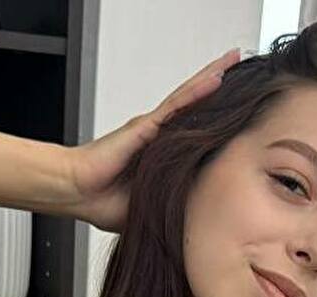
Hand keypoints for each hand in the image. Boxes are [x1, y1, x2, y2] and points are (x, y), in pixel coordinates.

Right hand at [65, 47, 240, 232]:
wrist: (76, 193)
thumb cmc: (103, 200)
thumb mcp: (152, 205)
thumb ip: (174, 204)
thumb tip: (199, 219)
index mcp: (161, 153)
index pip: (195, 129)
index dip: (216, 115)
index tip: (240, 104)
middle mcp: (159, 134)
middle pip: (195, 104)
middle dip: (217, 82)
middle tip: (238, 63)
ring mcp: (153, 127)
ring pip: (189, 97)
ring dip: (212, 76)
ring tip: (233, 57)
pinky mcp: (144, 126)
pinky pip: (176, 106)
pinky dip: (196, 92)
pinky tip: (216, 78)